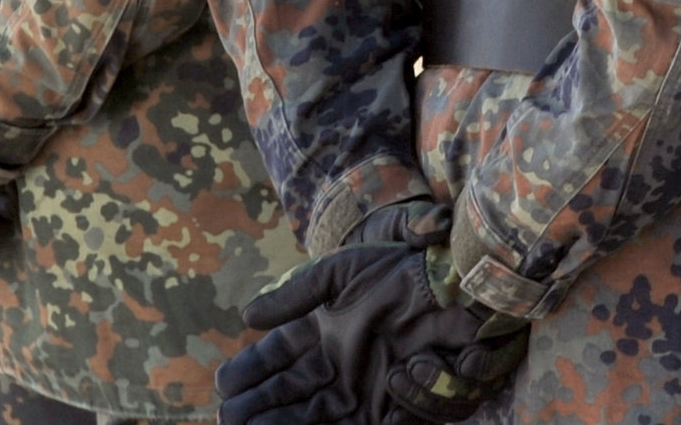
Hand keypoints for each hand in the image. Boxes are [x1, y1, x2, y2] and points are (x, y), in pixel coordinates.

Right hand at [219, 241, 528, 424]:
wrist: (454, 286)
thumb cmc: (402, 270)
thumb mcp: (342, 272)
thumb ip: (297, 293)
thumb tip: (247, 317)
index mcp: (322, 333)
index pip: (274, 358)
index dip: (248, 372)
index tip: (225, 384)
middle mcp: (337, 367)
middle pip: (286, 396)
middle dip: (255, 409)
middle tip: (231, 417)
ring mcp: (362, 391)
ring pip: (311, 420)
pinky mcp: (390, 411)